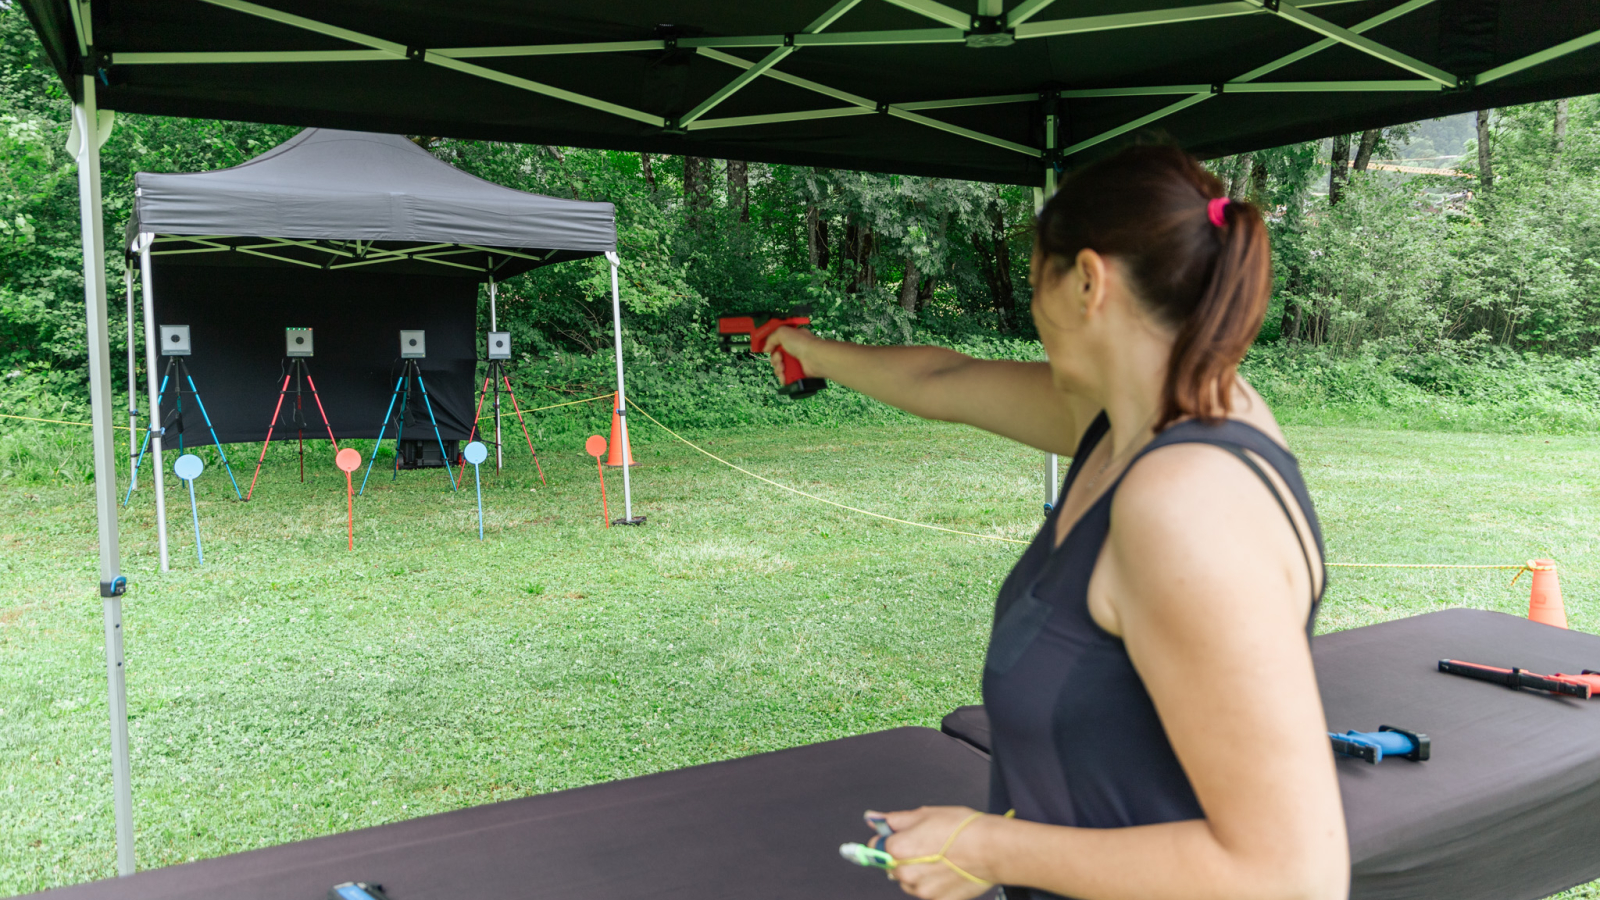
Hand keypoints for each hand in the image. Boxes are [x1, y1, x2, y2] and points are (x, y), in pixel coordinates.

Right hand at [762, 325, 823, 381]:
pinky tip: (784, 376)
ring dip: (778, 369)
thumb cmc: (801, 343)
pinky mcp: (798, 374)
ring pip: (780, 369)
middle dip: (775, 359)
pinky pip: (786, 378)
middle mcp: (794, 351)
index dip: (772, 348)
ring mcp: (796, 363)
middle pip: (777, 358)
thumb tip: (766, 349)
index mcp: (791, 339)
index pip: (777, 345)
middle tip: (780, 358)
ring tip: (783, 367)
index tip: (770, 350)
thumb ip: (771, 339)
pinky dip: (783, 378)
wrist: (814, 357)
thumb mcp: (782, 332)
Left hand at [873, 806, 997, 899]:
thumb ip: (895, 820)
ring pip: (909, 881)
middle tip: (928, 844)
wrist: (992, 849)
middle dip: (904, 856)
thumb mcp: (925, 814)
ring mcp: (922, 890)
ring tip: (940, 858)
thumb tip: (873, 818)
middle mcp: (905, 874)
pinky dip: (934, 883)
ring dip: (917, 872)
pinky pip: (927, 892)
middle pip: (892, 865)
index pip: (876, 846)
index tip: (902, 836)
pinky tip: (948, 871)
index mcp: (898, 849)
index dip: (889, 838)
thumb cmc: (961, 828)